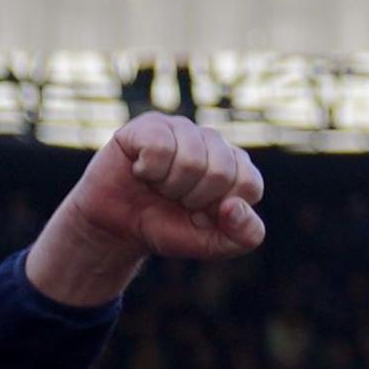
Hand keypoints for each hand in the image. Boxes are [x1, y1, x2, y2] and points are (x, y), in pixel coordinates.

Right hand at [22, 114, 266, 309]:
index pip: (249, 184)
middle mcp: (214, 142)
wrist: (119, 225)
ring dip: (170, 186)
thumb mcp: (214, 244)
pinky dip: (148, 170)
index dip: (221, 209)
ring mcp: (182, 129)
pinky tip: (141, 170)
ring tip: (159, 186)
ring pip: (191, 159)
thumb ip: (244, 236)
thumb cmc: (170, 228)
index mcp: (238, 167)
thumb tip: (235, 206)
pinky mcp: (149, 124)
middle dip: (194, 199)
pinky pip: (160, 147)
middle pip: (220, 172)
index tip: (202, 213)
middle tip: (176, 199)